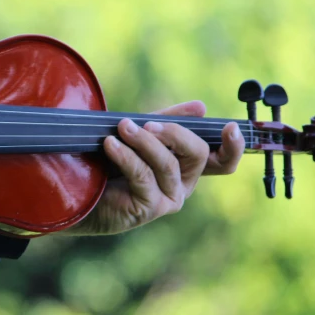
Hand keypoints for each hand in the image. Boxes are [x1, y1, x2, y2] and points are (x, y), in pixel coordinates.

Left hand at [62, 101, 244, 234]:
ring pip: (168, 163)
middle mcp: (183, 184)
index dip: (234, 146)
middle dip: (173, 132)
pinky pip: (143, 175)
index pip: (223, 161)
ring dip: (143, 141)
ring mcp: (169, 198)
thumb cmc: (110, 161)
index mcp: (187, 166)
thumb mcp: (141, 134)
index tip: (230, 127)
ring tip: (121, 128)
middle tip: (145, 122)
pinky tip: (111, 145)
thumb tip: (201, 107)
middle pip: (197, 153)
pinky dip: (126, 156)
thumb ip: (168, 121)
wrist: (79, 189)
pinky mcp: (150, 208)